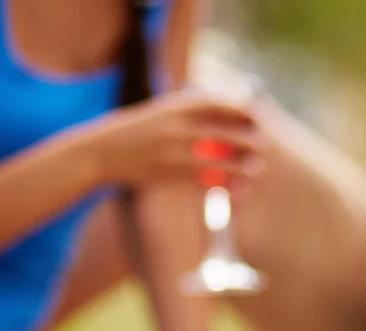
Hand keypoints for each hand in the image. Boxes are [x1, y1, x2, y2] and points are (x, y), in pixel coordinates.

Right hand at [89, 92, 262, 186]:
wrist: (100, 151)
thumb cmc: (136, 131)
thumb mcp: (162, 113)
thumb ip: (190, 112)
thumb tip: (225, 113)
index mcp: (175, 106)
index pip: (219, 104)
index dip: (243, 110)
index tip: (258, 116)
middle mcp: (176, 126)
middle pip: (223, 133)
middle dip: (248, 140)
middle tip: (265, 145)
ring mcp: (172, 151)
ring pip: (217, 160)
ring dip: (240, 166)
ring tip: (257, 169)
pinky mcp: (167, 174)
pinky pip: (203, 181)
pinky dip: (223, 186)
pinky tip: (239, 191)